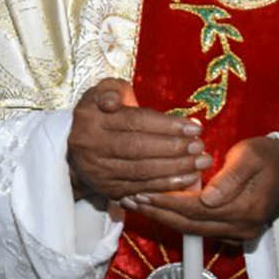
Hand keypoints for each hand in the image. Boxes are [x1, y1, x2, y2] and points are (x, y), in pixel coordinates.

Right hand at [66, 79, 210, 201]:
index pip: (133, 121)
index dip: (166, 125)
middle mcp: (90, 145)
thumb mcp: (101, 92)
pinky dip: (167, 185)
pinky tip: (188, 179)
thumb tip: (115, 101)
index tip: (194, 126)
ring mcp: (98, 170)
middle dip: (173, 148)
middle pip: (137, 148)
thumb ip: (111, 89)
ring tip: (201, 162)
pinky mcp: (107, 189)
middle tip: (200, 146)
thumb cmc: (100, 113)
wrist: (78, 147)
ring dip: (175, 168)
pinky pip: (141, 188)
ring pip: (141, 171)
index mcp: (89, 117)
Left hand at [135, 136, 278, 241]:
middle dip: (156, 212)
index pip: (195, 208)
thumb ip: (230, 177)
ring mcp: (238, 234)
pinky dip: (177, 220)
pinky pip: (200, 230)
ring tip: (136, 203)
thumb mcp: (252, 157)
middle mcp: (241, 227)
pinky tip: (158, 208)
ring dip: (163, 218)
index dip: (166, 201)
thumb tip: (208, 198)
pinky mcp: (234, 234)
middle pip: (189, 224)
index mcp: (245, 208)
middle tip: (128, 198)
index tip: (141, 190)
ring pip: (192, 230)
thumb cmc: (269, 158)